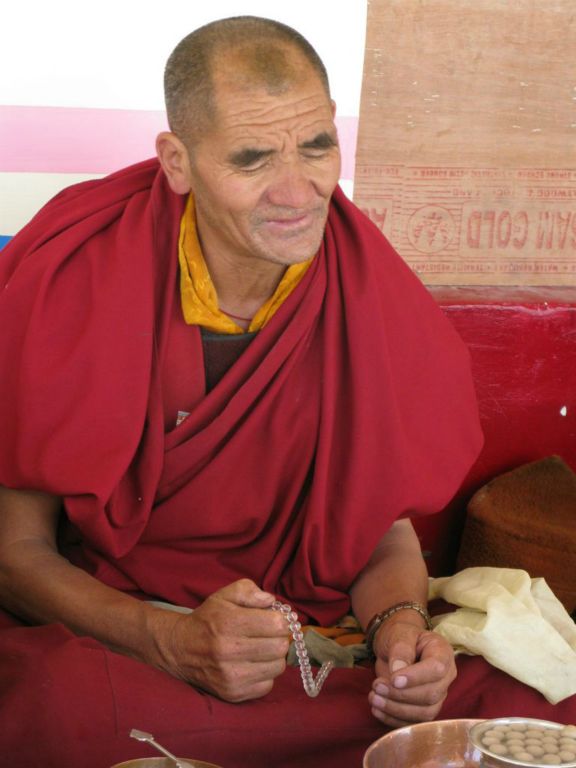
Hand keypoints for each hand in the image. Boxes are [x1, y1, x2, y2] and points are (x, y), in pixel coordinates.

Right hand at [150, 579, 289, 701]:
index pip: (277, 625)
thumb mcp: (225, 595)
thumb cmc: (208, 619)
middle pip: (280, 647)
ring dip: (274, 657)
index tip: (274, 619)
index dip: (281, 620)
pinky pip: (267, 685)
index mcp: (229, 623)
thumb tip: (271, 601)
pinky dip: (265, 674)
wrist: (181, 649)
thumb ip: (250, 590)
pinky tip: (253, 664)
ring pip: (277, 667)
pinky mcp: (233, 694)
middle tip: (270, 635)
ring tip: (261, 649)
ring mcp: (231, 676)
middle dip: (279, 638)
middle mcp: (229, 651)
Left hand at [368, 618, 455, 727]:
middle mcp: (445, 676)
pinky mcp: (425, 709)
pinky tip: (377, 710)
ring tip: (373, 698)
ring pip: (424, 713)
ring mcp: (438, 695)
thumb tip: (397, 672)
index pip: (436, 669)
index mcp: (442, 652)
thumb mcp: (399, 634)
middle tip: (376, 686)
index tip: (393, 679)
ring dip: (396, 710)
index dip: (416, 677)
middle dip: (401, 695)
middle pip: (430, 695)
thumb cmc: (400, 636)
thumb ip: (400, 650)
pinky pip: (415, 722)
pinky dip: (394, 720)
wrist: (395, 645)